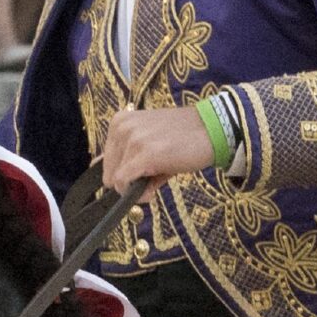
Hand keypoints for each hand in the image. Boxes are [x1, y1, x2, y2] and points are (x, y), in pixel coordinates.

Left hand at [101, 104, 216, 194]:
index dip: (124, 173)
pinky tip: (153, 190)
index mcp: (119, 121)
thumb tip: (112, 184)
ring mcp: (132, 140)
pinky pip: (124, 185)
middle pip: (109, 173)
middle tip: (153, 174)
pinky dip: (137, 195)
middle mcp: (122, 127)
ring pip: (117, 181)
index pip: (106, 161)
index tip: (144, 171)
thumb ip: (127, 158)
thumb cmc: (182, 138)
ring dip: (138, 187)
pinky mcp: (144, 154)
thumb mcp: (148, 141)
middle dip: (130, 181)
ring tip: (160, 173)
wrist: (211, 130)